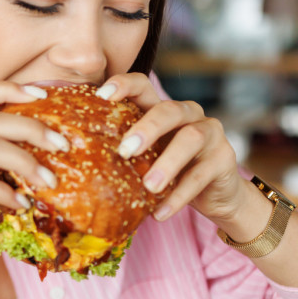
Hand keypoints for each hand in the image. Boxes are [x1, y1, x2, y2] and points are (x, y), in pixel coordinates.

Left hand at [97, 73, 247, 222]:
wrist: (216, 195)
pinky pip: (200, 176)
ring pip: (191, 139)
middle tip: (125, 150)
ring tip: (149, 187)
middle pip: (169, 110)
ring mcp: (210, 134)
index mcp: (163, 109)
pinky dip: (179, 196)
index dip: (124, 85)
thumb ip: (123, 152)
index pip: (144, 86)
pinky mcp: (225, 159)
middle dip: (146, 128)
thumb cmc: (170, 171)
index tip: (102, 95)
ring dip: (167, 164)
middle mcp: (189, 114)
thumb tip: (73, 161)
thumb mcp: (146, 158)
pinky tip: (160, 213)